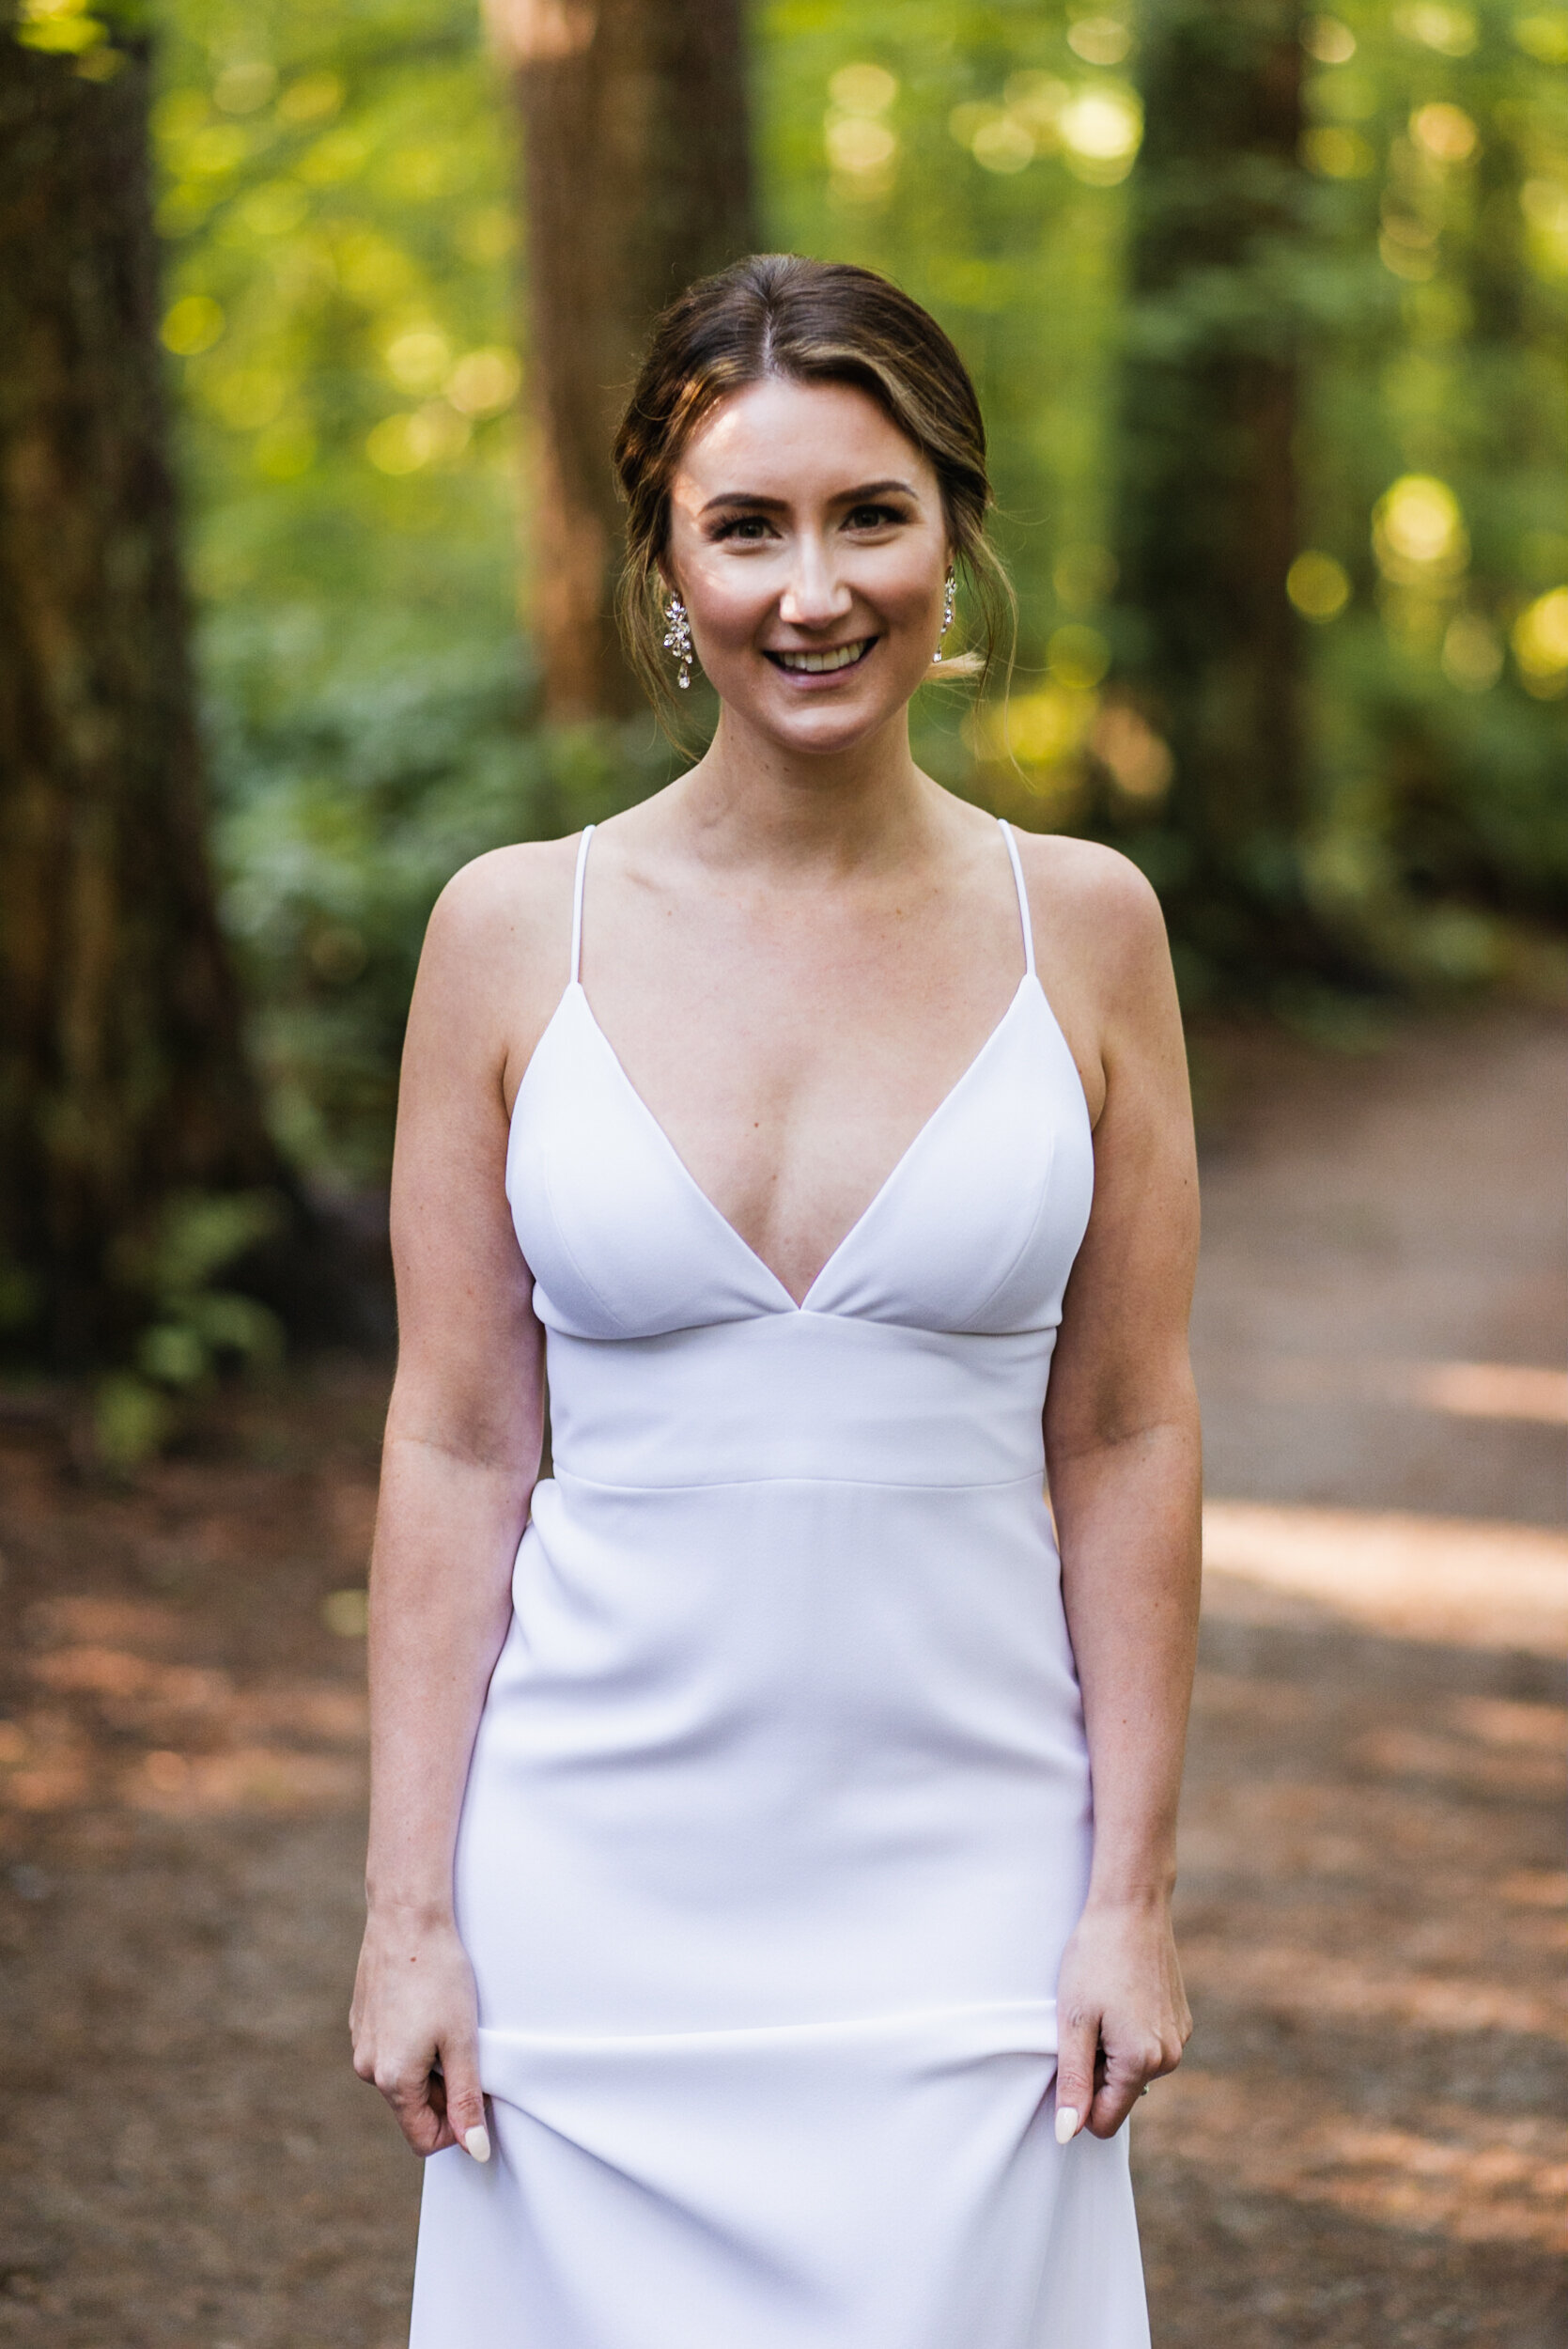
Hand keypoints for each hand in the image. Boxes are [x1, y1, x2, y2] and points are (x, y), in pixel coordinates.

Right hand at [351, 1909, 490, 2161]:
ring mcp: (361, 2043)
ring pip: (404, 2078)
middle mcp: (368, 2068)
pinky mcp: (362, 2020)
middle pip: (414, 2108)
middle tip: (468, 2049)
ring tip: (447, 2022)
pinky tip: (427, 2006)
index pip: (423, 2139)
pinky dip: (414, 2041)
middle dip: (445, 2091)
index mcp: (392, 2080)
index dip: (457, 2127)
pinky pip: (392, 2050)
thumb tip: (474, 2151)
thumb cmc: (439, 1974)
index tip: (479, 2093)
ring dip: (430, 2065)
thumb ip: (466, 2100)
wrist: (407, 1917)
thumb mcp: (462, 2041)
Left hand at [1052, 1892, 1189, 2141]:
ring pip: (1133, 2071)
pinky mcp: (1181, 2021)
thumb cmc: (1095, 1959)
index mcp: (1143, 2063)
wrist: (1132, 1906)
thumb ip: (1072, 2084)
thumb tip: (1067, 2135)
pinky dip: (1128, 2033)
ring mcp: (1180, 2038)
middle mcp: (1170, 2058)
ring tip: (1102, 2005)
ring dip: (1111, 2051)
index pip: (1104, 2122)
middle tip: (1084, 2022)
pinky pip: (1147, 2047)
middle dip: (1095, 2071)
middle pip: (1119, 2096)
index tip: (1068, 2058)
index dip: (1078, 2100)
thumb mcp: (1073, 2022)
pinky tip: (1120, 1995)